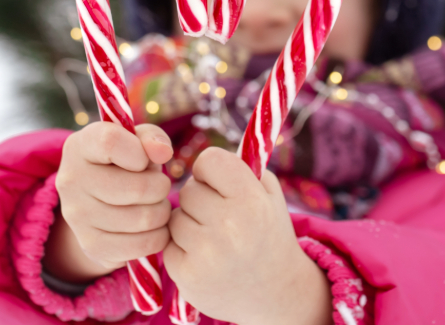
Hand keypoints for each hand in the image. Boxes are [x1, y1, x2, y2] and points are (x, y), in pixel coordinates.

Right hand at [44, 122, 173, 282]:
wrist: (97, 203)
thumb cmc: (123, 164)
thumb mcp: (136, 142)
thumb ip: (151, 138)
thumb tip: (162, 153)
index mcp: (79, 146)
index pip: (111, 142)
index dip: (140, 152)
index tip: (145, 160)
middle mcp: (71, 180)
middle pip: (138, 188)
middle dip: (160, 187)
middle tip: (158, 187)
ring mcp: (77, 216)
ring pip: (144, 218)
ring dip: (162, 212)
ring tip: (154, 205)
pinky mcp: (91, 245)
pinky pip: (143, 245)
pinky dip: (158, 237)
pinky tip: (151, 227)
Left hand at [162, 147, 331, 324]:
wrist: (276, 293)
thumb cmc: (268, 235)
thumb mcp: (270, 196)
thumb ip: (243, 167)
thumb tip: (207, 150)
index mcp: (251, 201)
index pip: (208, 160)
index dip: (209, 170)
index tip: (217, 182)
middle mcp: (229, 226)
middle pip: (187, 190)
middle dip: (200, 200)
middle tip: (220, 217)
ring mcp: (206, 254)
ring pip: (174, 218)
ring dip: (188, 224)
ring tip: (214, 240)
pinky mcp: (187, 276)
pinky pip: (168, 244)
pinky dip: (181, 249)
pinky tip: (205, 258)